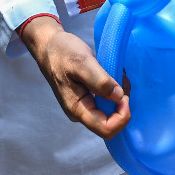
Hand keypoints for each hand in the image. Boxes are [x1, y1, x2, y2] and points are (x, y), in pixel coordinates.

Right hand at [20, 16, 130, 139]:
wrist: (49, 46)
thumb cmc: (62, 52)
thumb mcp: (82, 62)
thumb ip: (100, 81)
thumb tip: (118, 97)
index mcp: (78, 109)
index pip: (106, 129)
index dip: (121, 116)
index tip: (124, 95)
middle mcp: (81, 112)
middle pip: (111, 121)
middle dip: (122, 102)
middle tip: (122, 78)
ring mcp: (84, 105)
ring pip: (111, 110)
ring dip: (120, 94)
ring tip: (117, 73)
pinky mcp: (88, 97)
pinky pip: (107, 101)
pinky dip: (115, 89)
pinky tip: (113, 74)